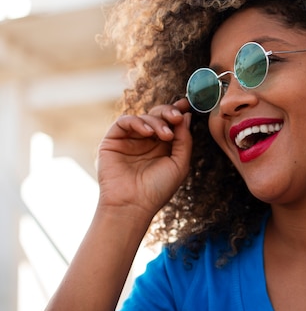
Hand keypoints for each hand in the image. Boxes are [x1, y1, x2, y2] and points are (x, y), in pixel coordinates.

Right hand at [96, 98, 192, 221]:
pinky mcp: (113, 140)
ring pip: (144, 117)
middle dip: (169, 112)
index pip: (170, 123)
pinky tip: (148, 133)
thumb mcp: (179, 163)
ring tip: (166, 135)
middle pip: (158, 115)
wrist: (132, 205)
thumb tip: (186, 116)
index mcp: (163, 146)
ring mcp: (130, 139)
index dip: (178, 111)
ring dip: (157, 121)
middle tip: (177, 116)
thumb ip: (184, 140)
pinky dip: (138, 122)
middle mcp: (147, 140)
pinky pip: (125, 121)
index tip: (188, 104)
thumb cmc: (158, 189)